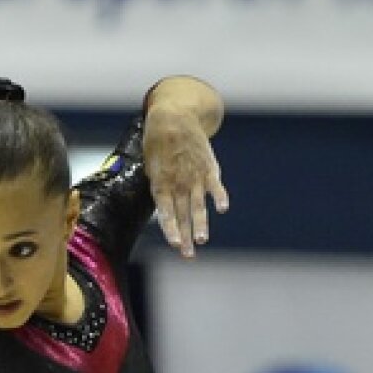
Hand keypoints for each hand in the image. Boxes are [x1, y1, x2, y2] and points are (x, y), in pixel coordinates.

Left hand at [143, 107, 227, 259]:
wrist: (174, 118)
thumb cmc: (158, 146)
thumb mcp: (150, 168)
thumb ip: (159, 189)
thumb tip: (164, 209)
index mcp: (161, 185)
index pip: (166, 213)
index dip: (171, 229)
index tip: (175, 244)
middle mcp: (178, 184)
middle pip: (182, 216)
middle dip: (185, 237)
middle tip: (188, 255)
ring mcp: (194, 177)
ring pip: (198, 205)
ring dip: (200, 224)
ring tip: (202, 239)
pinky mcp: (208, 168)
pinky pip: (214, 185)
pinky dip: (219, 196)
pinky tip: (223, 208)